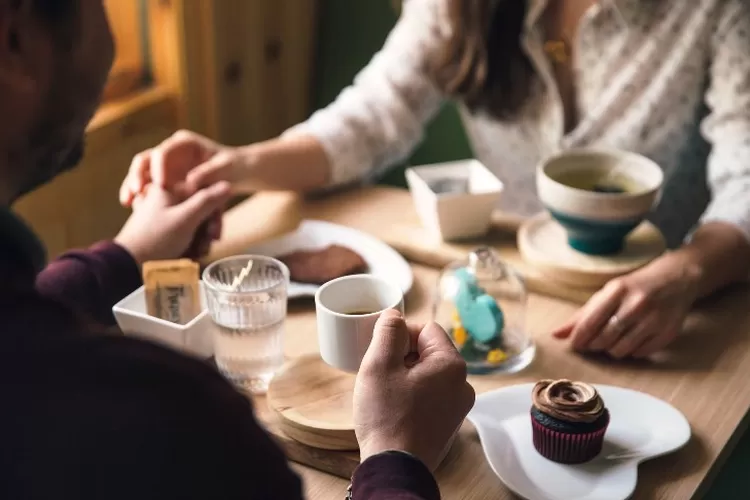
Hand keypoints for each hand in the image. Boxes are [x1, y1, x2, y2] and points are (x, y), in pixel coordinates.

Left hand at [115, 182, 231, 264]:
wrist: (128, 264)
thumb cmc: (155, 239)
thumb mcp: (185, 219)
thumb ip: (207, 201)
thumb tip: (228, 184)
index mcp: (169, 188)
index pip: (204, 192)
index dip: (214, 212)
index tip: (214, 231)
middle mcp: (166, 199)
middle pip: (200, 208)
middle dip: (207, 229)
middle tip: (207, 245)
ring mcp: (163, 215)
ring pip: (194, 222)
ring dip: (200, 239)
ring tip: (197, 253)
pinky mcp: (161, 230)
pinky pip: (183, 232)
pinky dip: (190, 243)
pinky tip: (189, 255)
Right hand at [119, 130, 246, 206]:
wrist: (237, 173)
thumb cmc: (234, 167)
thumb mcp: (226, 168)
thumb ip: (209, 173)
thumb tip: (191, 181)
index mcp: (184, 143)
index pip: (164, 151)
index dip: (159, 167)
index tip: (160, 184)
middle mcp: (171, 151)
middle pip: (145, 159)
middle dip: (137, 175)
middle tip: (135, 192)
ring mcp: (166, 165)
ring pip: (142, 172)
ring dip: (132, 186)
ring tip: (127, 202)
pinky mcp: (164, 178)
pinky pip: (146, 185)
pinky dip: (139, 195)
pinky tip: (132, 207)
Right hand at [354, 309, 474, 470]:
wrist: (394, 468)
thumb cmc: (386, 417)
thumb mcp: (378, 364)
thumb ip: (388, 331)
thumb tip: (394, 315)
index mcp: (451, 364)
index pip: (426, 329)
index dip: (401, 335)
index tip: (382, 353)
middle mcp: (463, 384)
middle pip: (429, 351)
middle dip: (403, 357)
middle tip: (381, 375)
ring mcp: (458, 407)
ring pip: (429, 374)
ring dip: (406, 377)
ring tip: (386, 394)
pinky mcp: (448, 424)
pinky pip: (431, 396)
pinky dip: (413, 396)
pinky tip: (395, 409)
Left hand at [552, 253, 702, 358]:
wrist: (677, 279)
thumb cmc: (634, 287)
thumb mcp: (607, 293)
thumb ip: (582, 315)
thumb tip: (556, 335)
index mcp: (617, 291)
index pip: (590, 322)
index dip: (578, 338)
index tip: (574, 344)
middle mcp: (636, 305)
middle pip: (604, 339)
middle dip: (594, 345)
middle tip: (593, 342)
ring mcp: (654, 320)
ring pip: (621, 350)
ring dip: (611, 350)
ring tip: (612, 340)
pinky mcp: (668, 333)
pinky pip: (640, 354)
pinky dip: (631, 352)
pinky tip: (631, 340)